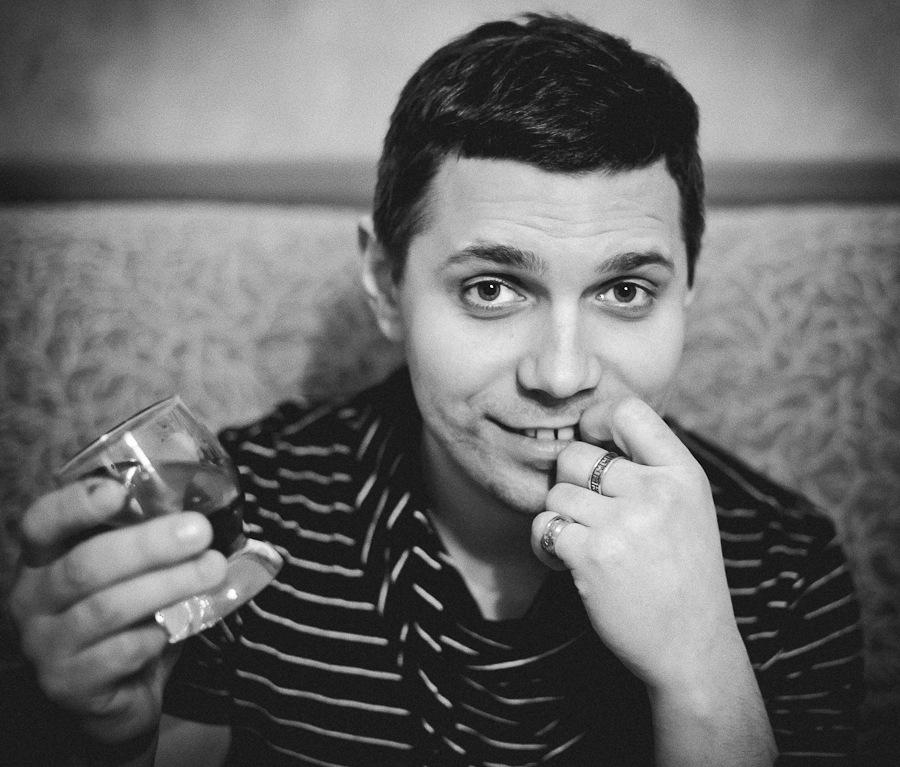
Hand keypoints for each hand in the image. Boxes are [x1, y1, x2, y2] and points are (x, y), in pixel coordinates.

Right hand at [8, 478, 226, 744]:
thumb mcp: (136, 570)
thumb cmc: (132, 615)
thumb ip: (153, 538)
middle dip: (149, 546)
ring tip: (212, 570)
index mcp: (46, 558)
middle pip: (85, 565)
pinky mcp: (69, 684)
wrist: (124, 692)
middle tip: (200, 531)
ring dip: (168, 585)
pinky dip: (157, 633)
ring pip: (108, 608)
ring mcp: (46, 645)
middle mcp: (34, 599)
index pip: (42, 523)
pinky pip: (120, 652)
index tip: (118, 492)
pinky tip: (180, 622)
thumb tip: (204, 513)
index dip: (75, 505)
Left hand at [531, 396, 745, 696]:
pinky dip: (545, 543)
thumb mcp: (688, 507)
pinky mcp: (592, 555)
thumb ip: (651, 468)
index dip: (597, 421)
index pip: (628, 411)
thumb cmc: (683, 574)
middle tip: (588, 512)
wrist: (691, 647)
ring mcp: (623, 523)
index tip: (592, 445)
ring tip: (583, 542)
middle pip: (576, 453)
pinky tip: (566, 560)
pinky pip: (544, 525)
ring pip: (556, 491)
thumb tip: (592, 428)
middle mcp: (655, 492)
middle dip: (569, 480)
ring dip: (559, 516)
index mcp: (683, 474)